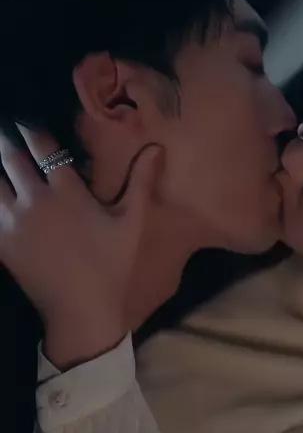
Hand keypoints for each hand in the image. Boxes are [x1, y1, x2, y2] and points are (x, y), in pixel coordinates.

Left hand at [0, 127, 159, 366]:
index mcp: (66, 190)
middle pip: (10, 156)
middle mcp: (34, 199)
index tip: (26, 122)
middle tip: (4, 131)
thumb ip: (140, 182)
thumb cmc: (111, 265)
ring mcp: (12, 221)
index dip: (31, 130)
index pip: (42, 145)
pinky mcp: (0, 242)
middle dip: (7, 140)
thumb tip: (156, 147)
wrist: (81, 310)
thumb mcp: (131, 222)